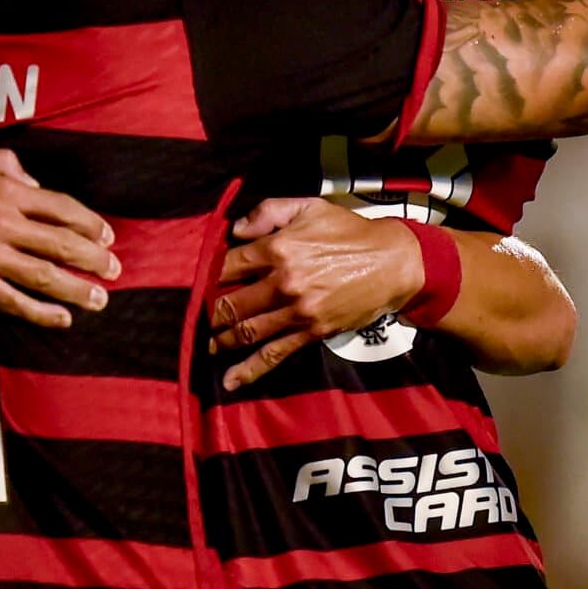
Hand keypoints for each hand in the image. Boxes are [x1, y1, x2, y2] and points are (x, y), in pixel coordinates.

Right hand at [0, 148, 115, 328]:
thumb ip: (5, 164)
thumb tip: (34, 183)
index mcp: (4, 191)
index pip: (62, 208)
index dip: (90, 224)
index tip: (107, 236)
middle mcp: (2, 224)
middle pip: (61, 245)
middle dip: (94, 260)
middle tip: (114, 270)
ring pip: (44, 276)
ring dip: (77, 289)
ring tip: (100, 299)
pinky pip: (13, 301)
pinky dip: (41, 312)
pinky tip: (62, 318)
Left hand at [208, 199, 423, 390]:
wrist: (393, 263)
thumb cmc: (349, 231)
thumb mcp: (310, 207)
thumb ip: (269, 212)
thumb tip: (235, 230)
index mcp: (279, 248)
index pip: (228, 265)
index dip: (207, 274)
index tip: (196, 281)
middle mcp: (284, 282)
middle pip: (230, 302)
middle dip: (208, 312)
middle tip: (194, 317)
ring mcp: (297, 311)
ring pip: (246, 331)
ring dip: (221, 340)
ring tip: (204, 344)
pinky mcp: (311, 333)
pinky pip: (274, 354)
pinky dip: (249, 370)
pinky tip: (229, 381)